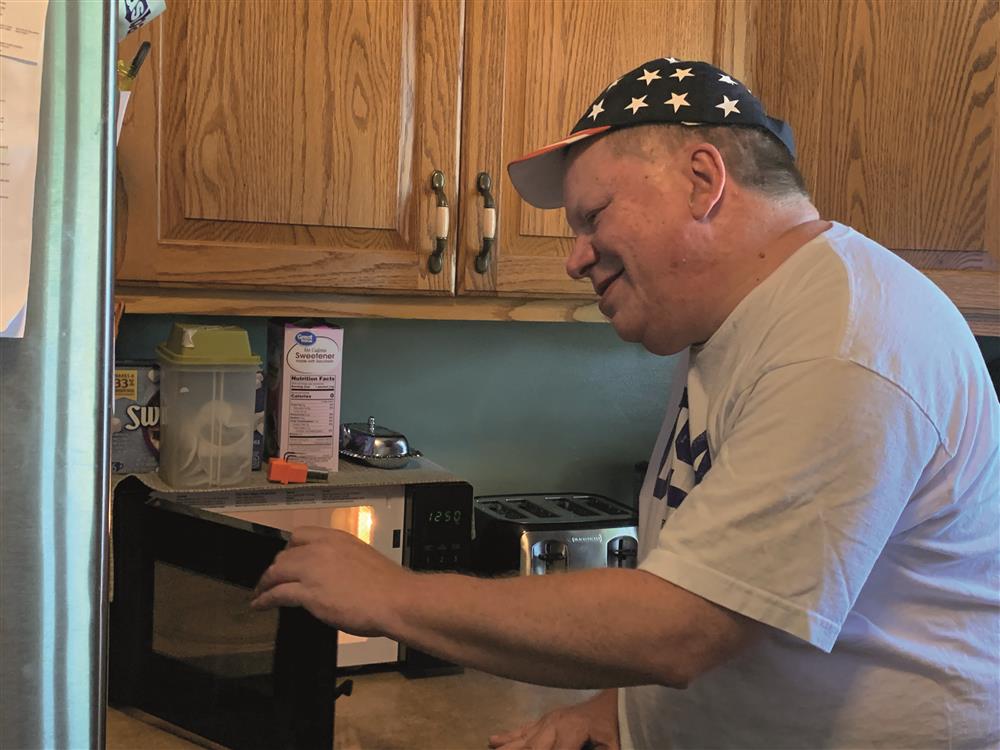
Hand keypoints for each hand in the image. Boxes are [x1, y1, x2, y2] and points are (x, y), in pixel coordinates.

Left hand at [251, 526, 412, 636]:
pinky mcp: (309, 592)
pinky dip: (265, 599)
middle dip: (275, 568)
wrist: (396, 600)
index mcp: (337, 538)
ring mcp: (313, 569)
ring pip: (277, 572)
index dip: (288, 549)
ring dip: (266, 583)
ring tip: (260, 592)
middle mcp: (322, 549)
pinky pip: (277, 593)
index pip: (300, 535)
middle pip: (284, 554)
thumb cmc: (389, 586)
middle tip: (271, 579)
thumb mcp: (364, 560)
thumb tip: (333, 574)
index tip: (285, 559)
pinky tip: (261, 604)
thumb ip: (343, 562)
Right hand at [488, 690, 618, 749]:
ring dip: (507, 749)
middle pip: (532, 748)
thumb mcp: (611, 747)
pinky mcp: (544, 719)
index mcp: (572, 732)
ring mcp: (546, 721)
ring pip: (523, 739)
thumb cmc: (612, 727)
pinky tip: (493, 741)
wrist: (612, 701)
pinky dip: (508, 736)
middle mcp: (554, 725)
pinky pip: (523, 729)